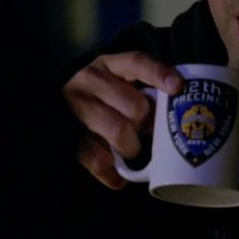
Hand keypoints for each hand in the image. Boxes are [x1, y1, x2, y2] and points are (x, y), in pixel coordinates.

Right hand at [62, 51, 182, 188]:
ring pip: (118, 131)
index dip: (159, 74)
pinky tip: (120, 176)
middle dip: (145, 123)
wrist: (60, 107)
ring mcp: (76, 108)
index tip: (177, 87)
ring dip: (132, 147)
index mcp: (109, 65)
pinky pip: (99, 160)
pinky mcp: (68, 138)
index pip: (137, 62)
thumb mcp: (119, 82)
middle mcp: (90, 81)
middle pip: (135, 106)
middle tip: (146, 131)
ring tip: (132, 149)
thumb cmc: (104, 97)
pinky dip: (115, 174)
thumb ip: (143, 91)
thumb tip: (177, 116)